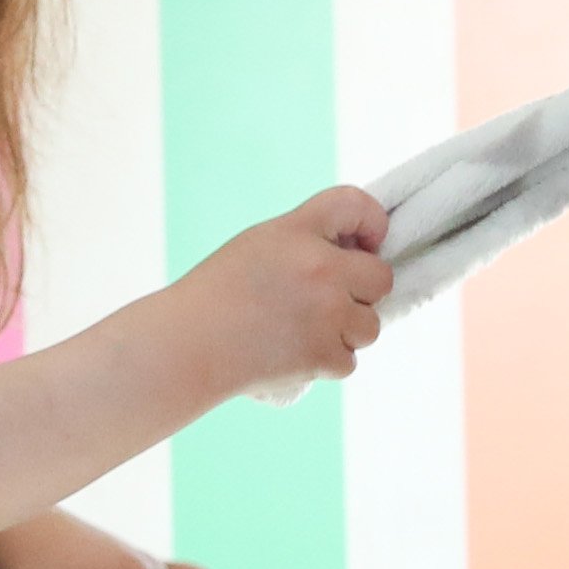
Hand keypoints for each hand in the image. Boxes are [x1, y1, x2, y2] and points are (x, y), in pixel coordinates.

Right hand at [178, 187, 394, 395]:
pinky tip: (291, 354)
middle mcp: (321, 268)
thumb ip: (311, 241)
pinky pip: (349, 361)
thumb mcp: (261, 244)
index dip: (372, 222)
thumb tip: (365, 251)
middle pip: (381, 278)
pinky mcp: (324, 356)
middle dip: (360, 292)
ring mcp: (327, 314)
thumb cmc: (219, 295)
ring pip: (370, 326)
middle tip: (322, 301)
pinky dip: (325, 363)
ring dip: (346, 332)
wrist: (187, 346)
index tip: (365, 243)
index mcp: (299, 231)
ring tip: (302, 331)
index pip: (357, 204)